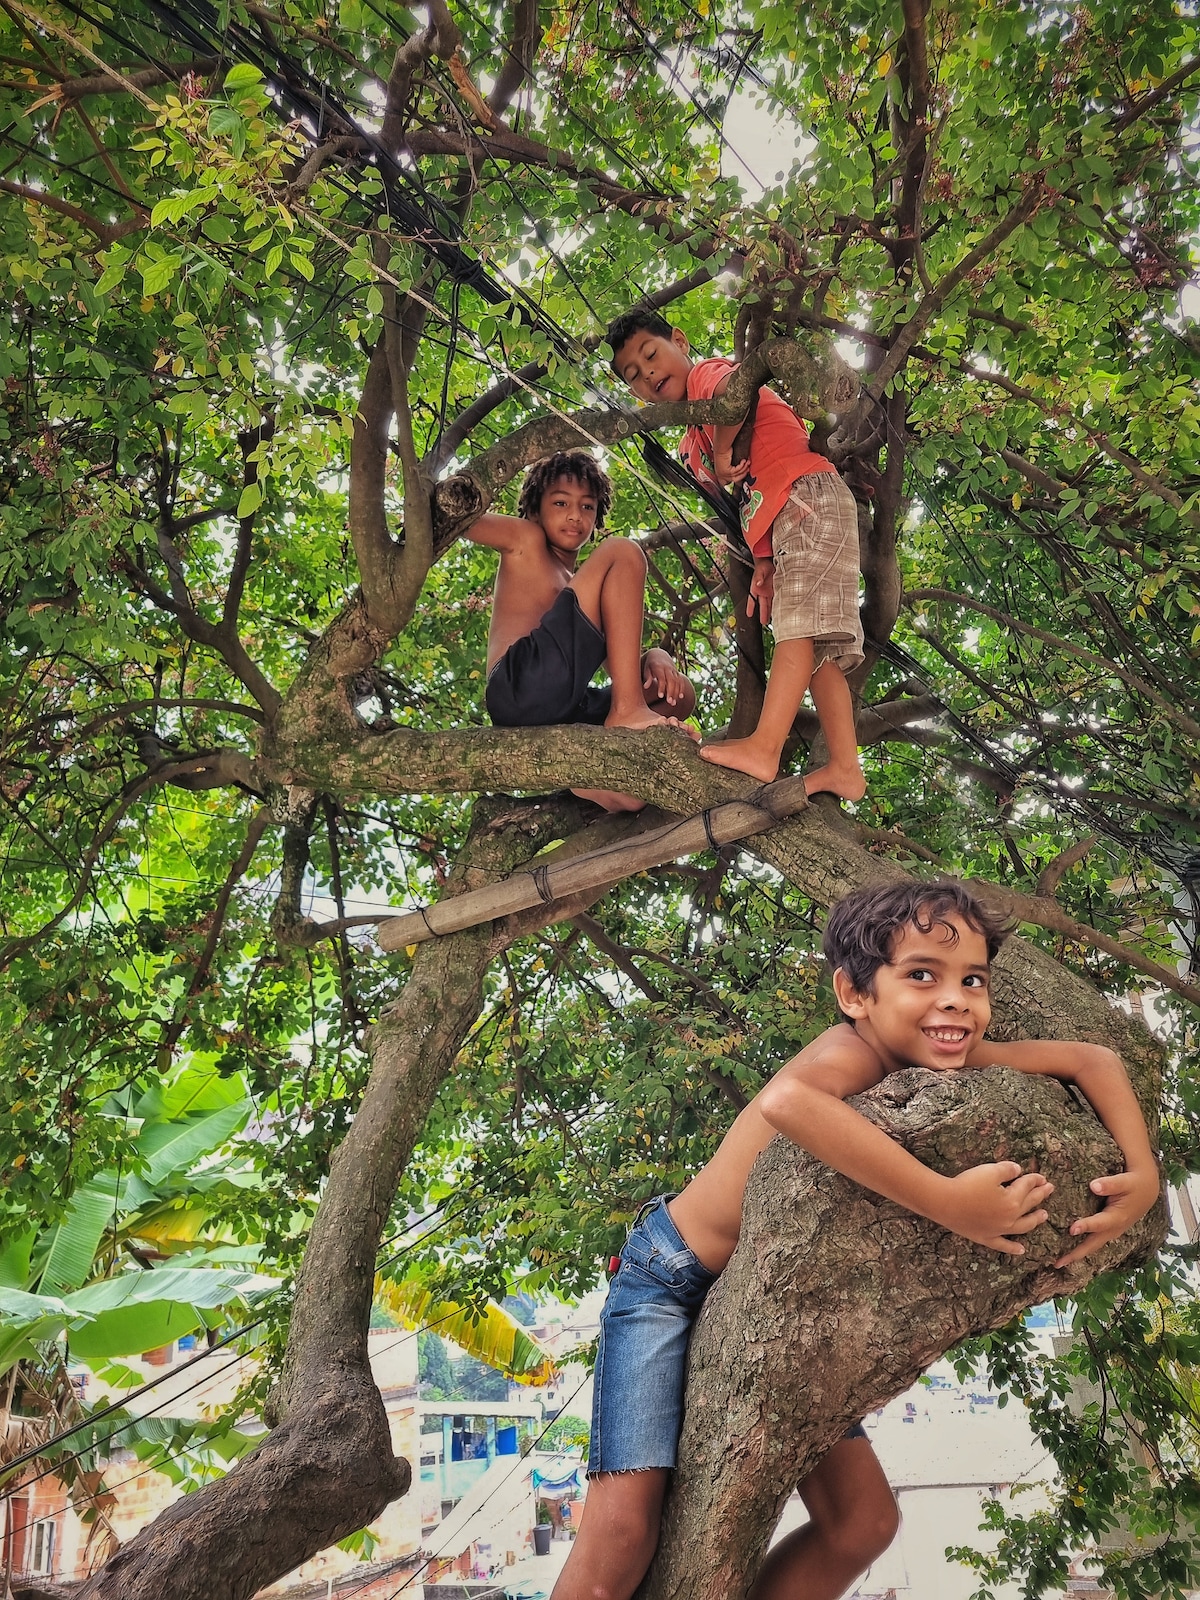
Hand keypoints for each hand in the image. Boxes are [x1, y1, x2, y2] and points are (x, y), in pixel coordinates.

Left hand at [642, 648, 686, 707]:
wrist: (658, 655)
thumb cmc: (650, 665)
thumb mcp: (646, 669)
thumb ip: (647, 678)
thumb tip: (645, 687)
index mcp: (659, 667)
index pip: (662, 678)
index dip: (662, 687)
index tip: (660, 696)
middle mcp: (668, 668)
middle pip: (671, 681)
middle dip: (671, 692)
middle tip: (669, 702)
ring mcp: (673, 670)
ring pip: (677, 682)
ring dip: (676, 692)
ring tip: (673, 703)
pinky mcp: (677, 673)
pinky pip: (681, 681)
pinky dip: (681, 688)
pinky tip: (680, 697)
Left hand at [714, 451, 749, 486]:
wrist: (721, 447)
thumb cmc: (724, 451)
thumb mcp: (728, 462)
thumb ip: (733, 468)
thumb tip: (743, 471)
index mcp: (719, 474)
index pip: (728, 482)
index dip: (737, 479)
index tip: (744, 474)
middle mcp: (720, 475)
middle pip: (735, 480)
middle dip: (743, 474)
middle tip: (748, 469)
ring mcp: (723, 474)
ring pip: (737, 474)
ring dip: (744, 468)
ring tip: (747, 462)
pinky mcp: (726, 471)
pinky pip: (737, 470)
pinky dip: (742, 466)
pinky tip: (744, 461)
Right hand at [747, 557, 773, 626]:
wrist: (770, 562)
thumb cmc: (763, 565)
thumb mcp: (760, 571)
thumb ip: (759, 578)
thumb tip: (758, 584)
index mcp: (755, 588)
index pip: (752, 600)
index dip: (750, 607)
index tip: (749, 614)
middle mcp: (762, 592)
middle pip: (762, 605)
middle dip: (762, 614)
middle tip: (763, 622)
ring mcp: (769, 592)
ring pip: (769, 604)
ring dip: (769, 612)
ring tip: (770, 620)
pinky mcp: (776, 590)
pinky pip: (776, 599)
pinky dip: (777, 605)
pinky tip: (779, 611)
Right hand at [937, 1161, 1053, 1254]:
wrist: (945, 1203)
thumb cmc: (968, 1185)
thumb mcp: (990, 1171)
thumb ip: (1007, 1170)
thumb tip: (1018, 1170)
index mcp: (1013, 1200)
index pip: (1027, 1186)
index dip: (1035, 1179)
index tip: (1042, 1177)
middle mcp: (1010, 1218)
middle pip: (1029, 1205)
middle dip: (1040, 1195)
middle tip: (1050, 1189)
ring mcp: (999, 1230)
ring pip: (1023, 1227)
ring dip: (1035, 1220)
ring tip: (1044, 1216)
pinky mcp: (986, 1238)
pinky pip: (1003, 1245)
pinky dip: (1013, 1248)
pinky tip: (1021, 1250)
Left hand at [1054, 1167, 1160, 1267]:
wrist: (1146, 1191)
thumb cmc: (1134, 1184)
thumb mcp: (1125, 1181)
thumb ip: (1110, 1184)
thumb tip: (1093, 1186)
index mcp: (1118, 1217)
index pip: (1100, 1223)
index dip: (1087, 1226)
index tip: (1072, 1229)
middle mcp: (1113, 1229)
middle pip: (1093, 1244)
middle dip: (1075, 1254)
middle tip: (1057, 1263)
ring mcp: (1110, 1232)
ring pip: (1091, 1246)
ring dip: (1076, 1254)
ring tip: (1058, 1262)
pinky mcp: (1107, 1230)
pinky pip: (1092, 1241)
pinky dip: (1080, 1247)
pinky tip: (1066, 1248)